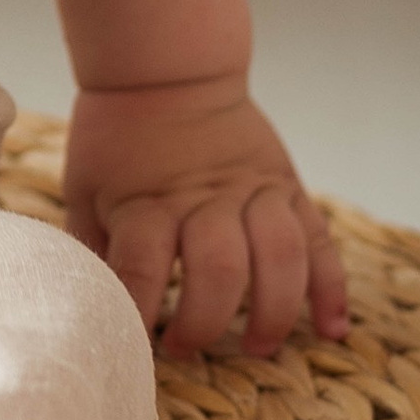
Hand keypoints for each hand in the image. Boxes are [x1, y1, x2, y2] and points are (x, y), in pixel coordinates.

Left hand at [61, 76, 347, 357]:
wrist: (167, 72)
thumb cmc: (117, 138)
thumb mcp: (87, 189)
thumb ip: (95, 247)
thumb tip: (89, 307)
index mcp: (148, 201)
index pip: (143, 266)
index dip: (139, 312)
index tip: (131, 345)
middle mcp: (206, 198)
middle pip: (219, 268)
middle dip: (206, 321)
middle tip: (187, 348)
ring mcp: (254, 193)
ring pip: (279, 258)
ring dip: (274, 312)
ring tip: (258, 347)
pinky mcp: (288, 189)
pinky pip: (319, 241)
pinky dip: (331, 288)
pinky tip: (330, 329)